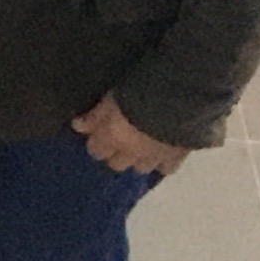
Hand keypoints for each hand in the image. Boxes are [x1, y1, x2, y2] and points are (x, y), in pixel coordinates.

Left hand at [72, 95, 187, 175]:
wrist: (181, 99)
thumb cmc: (141, 92)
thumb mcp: (112, 98)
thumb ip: (95, 115)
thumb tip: (78, 126)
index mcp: (113, 139)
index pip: (96, 151)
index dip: (97, 143)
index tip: (99, 134)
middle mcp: (132, 154)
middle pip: (117, 164)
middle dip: (116, 154)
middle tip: (120, 139)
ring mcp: (155, 159)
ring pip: (141, 168)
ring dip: (138, 159)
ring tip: (142, 144)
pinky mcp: (178, 158)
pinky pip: (167, 168)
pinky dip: (162, 162)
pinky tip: (162, 150)